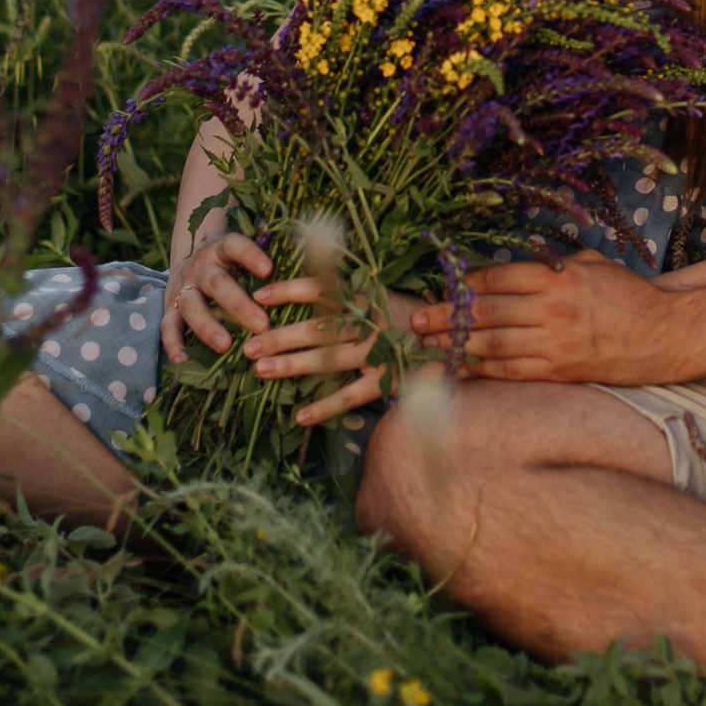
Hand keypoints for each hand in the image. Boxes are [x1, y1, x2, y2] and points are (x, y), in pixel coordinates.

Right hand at [160, 232, 274, 362]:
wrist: (188, 259)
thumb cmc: (229, 263)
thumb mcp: (241, 254)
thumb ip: (264, 261)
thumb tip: (305, 269)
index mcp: (220, 249)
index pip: (234, 245)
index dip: (250, 255)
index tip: (269, 269)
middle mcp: (200, 267)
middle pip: (216, 283)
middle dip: (239, 305)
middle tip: (262, 325)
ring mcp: (182, 288)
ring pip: (192, 306)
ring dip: (208, 326)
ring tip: (226, 346)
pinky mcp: (170, 308)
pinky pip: (168, 327)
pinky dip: (173, 344)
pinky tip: (184, 361)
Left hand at [243, 278, 420, 426]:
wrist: (458, 340)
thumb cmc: (412, 316)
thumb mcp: (383, 295)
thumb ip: (350, 294)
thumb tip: (310, 293)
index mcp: (367, 297)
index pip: (322, 289)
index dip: (289, 290)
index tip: (259, 296)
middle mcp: (370, 322)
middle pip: (316, 328)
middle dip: (279, 336)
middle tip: (248, 346)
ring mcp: (378, 353)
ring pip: (327, 360)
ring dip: (291, 365)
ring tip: (260, 370)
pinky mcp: (388, 380)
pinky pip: (351, 396)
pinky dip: (326, 407)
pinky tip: (300, 416)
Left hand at [406, 248, 680, 383]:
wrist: (669, 333)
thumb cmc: (630, 296)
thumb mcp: (593, 266)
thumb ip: (553, 268)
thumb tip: (512, 274)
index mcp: (559, 277)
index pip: (497, 278)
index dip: (464, 286)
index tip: (444, 291)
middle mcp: (554, 308)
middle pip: (486, 312)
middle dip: (446, 318)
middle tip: (416, 322)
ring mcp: (557, 343)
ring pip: (494, 344)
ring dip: (456, 346)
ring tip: (428, 347)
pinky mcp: (563, 371)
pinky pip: (513, 371)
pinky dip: (483, 370)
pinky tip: (462, 368)